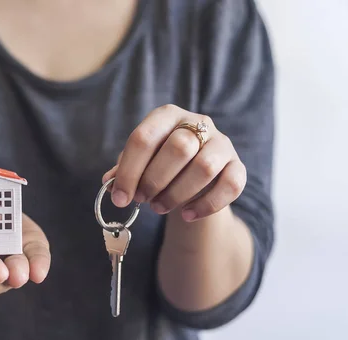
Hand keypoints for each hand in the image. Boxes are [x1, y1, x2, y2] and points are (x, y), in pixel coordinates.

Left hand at [104, 104, 245, 221]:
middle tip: (142, 199)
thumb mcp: (140, 163)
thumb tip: (110, 182)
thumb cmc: (159, 165)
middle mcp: (198, 123)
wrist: (194, 177)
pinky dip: (207, 205)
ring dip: (177, 193)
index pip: (145, 138)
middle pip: (178, 148)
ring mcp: (221, 143)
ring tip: (159, 208)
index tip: (120, 198)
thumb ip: (125, 170)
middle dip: (155, 180)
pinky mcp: (238, 166)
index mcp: (167, 115)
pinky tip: (187, 215)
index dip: (129, 171)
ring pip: (204, 167)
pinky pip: (230, 185)